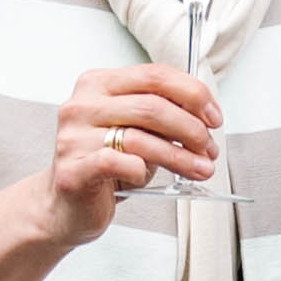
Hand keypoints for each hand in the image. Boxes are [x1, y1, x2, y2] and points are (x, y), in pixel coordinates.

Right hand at [30, 61, 220, 243]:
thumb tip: (204, 115)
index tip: (213, 117)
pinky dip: (141, 170)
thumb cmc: (105, 166)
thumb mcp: (136, 131)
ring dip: (180, 156)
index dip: (192, 94)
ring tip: (199, 168)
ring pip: (140, 137)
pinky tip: (147, 176)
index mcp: (98, 84)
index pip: (154, 74)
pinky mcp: (72, 170)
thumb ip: (161, 115)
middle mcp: (82, 105)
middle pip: (152, 105)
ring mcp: (73, 137)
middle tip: (209, 148)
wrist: (66, 206)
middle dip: (191, 129)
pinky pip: (117, 163)